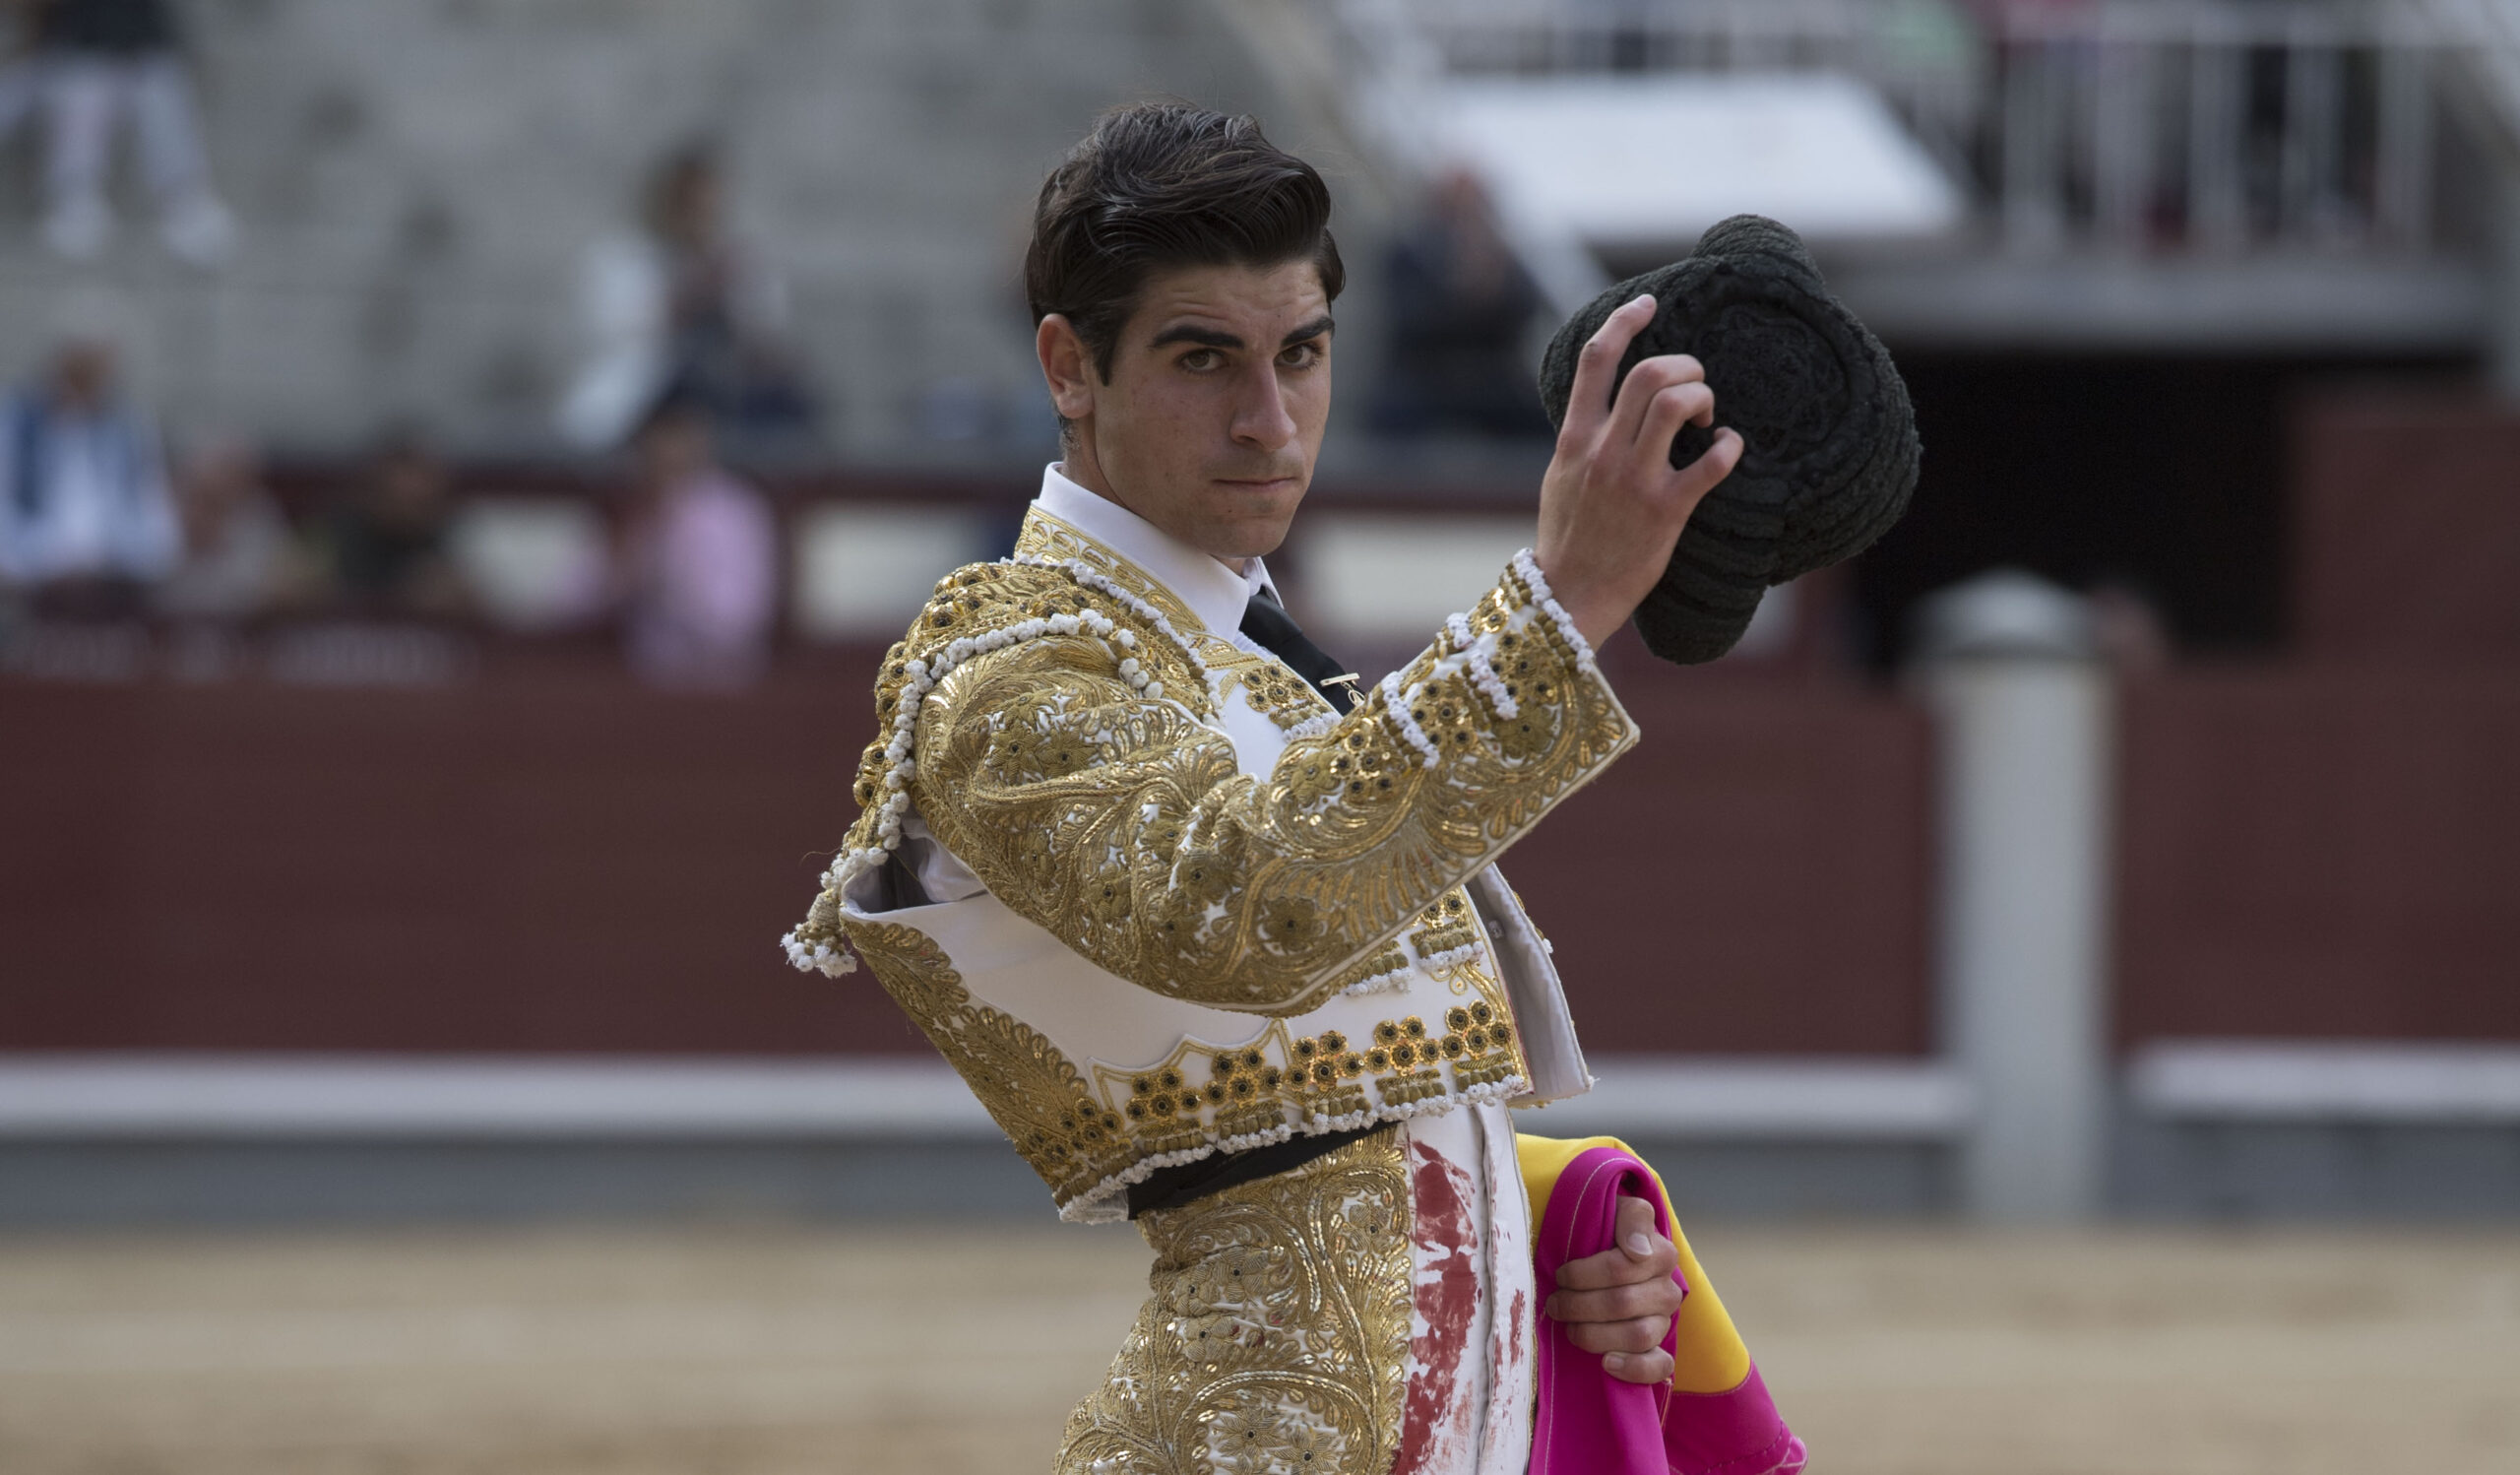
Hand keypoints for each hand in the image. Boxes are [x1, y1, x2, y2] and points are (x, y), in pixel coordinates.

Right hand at [1533, 294, 1744, 647]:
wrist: (1570, 595)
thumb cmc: (1568, 536)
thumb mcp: (1560, 475)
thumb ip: (1582, 436)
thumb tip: (1604, 402)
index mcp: (1574, 437)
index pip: (1596, 359)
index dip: (1625, 320)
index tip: (1649, 303)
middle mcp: (1602, 451)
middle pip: (1648, 373)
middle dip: (1684, 366)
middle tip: (1695, 384)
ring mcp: (1633, 480)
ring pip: (1674, 403)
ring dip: (1702, 397)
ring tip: (1706, 417)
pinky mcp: (1666, 511)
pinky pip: (1710, 463)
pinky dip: (1728, 447)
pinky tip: (1726, 449)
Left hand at [1542, 1192, 1685, 1384]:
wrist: (1608, 1257)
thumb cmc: (1606, 1232)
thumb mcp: (1617, 1210)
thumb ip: (1633, 1218)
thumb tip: (1639, 1251)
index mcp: (1661, 1254)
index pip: (1619, 1269)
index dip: (1583, 1275)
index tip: (1561, 1274)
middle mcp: (1668, 1290)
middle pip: (1622, 1304)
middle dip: (1579, 1305)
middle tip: (1555, 1303)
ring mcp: (1665, 1322)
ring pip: (1636, 1336)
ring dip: (1594, 1334)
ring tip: (1568, 1328)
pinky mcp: (1660, 1349)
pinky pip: (1658, 1366)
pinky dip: (1633, 1368)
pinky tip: (1606, 1363)